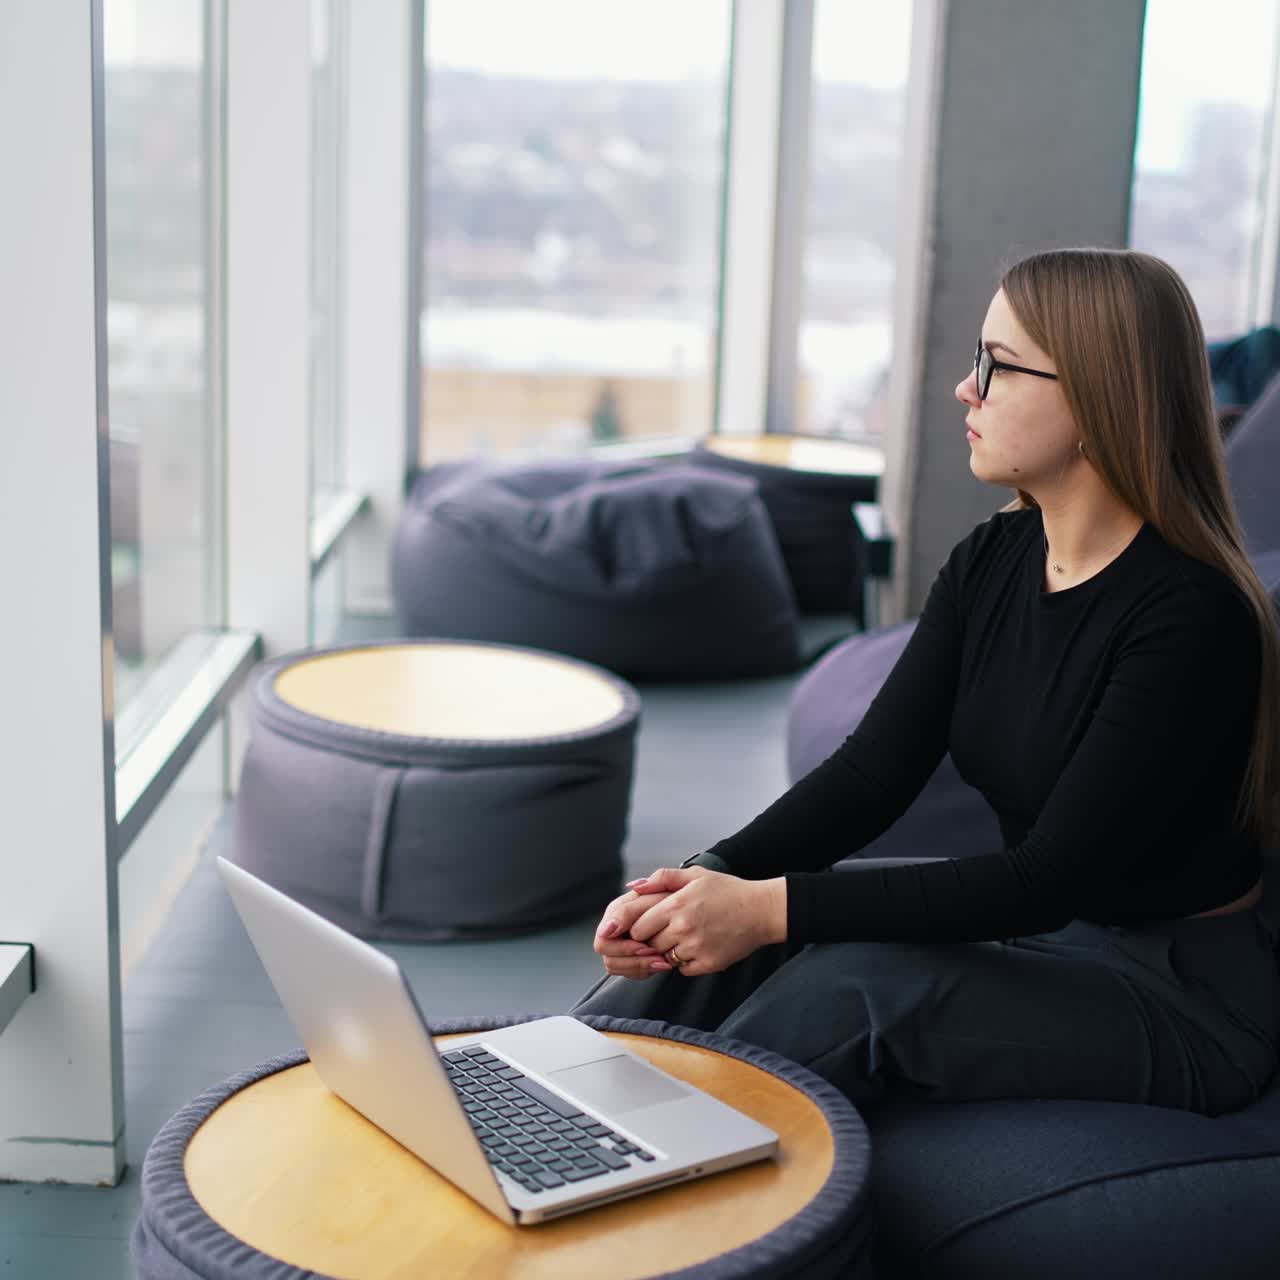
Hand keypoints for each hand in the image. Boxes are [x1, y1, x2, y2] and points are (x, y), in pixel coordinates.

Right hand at [593, 887, 678, 979]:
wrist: (693, 905)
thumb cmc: (675, 896)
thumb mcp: (653, 899)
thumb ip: (627, 911)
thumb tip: (607, 930)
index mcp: (616, 912)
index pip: (604, 941)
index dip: (622, 948)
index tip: (644, 947)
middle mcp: (616, 929)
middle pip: (609, 959)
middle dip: (634, 960)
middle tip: (657, 956)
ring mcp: (624, 944)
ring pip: (620, 969)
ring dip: (642, 967)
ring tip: (664, 960)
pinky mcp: (634, 955)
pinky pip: (632, 972)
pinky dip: (647, 970)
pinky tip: (663, 962)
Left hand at [601, 866, 786, 977]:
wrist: (761, 910)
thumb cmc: (727, 891)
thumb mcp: (695, 875)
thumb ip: (662, 878)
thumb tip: (633, 887)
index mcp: (675, 905)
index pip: (638, 927)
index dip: (641, 928)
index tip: (650, 925)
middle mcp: (682, 927)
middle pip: (649, 945)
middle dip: (654, 940)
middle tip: (670, 930)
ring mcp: (695, 947)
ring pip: (665, 959)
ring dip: (670, 951)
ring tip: (688, 936)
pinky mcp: (708, 963)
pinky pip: (683, 970)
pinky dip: (687, 962)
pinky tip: (699, 947)